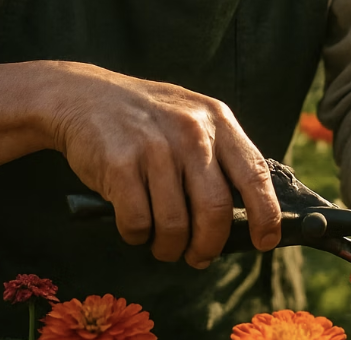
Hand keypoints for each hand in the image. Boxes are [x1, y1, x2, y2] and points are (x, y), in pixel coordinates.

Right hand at [48, 63, 280, 268]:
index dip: (265, 214)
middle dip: (209, 246)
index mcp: (217, 120)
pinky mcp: (120, 164)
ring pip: (175, 226)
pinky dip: (137, 235)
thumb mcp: (192, 119)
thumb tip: (246, 216)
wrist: (84, 95)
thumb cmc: (146, 118)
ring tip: (162, 242)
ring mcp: (155, 147)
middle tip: (199, 255)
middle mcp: (190, 131)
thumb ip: (218, 156)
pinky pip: (137, 224)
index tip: (266, 240)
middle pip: (215, 210)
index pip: (254, 174)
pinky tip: (134, 222)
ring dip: (169, 247)